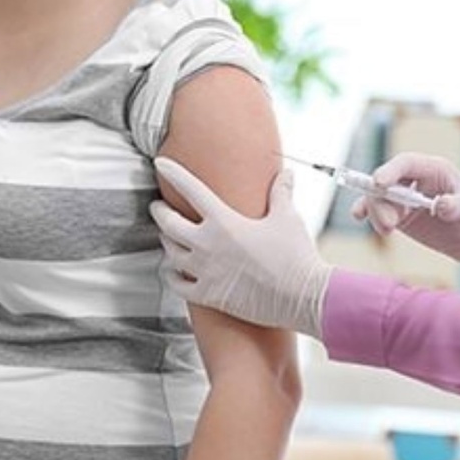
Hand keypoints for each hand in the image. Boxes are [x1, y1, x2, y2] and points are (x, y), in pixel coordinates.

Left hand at [150, 158, 332, 338]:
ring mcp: (204, 271)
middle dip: (160, 211)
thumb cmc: (295, 255)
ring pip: (170, 253)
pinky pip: (176, 284)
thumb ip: (281, 193)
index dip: (173, 173)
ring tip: (167, 237)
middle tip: (158, 206)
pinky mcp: (208, 295)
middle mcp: (207, 244)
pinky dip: (170, 275)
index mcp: (224, 221)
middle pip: (169, 223)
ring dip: (166, 242)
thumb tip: (287, 173)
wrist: (301, 296)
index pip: (191, 189)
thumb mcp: (287, 218)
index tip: (161, 163)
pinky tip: (171, 270)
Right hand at [352, 153, 459, 268]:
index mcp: (435, 171)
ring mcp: (407, 200)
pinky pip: (379, 212)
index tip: (378, 182)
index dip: (390, 170)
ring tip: (387, 231)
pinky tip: (360, 217)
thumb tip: (440, 206)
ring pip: (378, 198)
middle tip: (389, 224)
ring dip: (375, 212)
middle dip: (380, 199)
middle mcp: (416, 182)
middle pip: (386, 182)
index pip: (406, 163)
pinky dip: (368, 214)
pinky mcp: (402, 217)